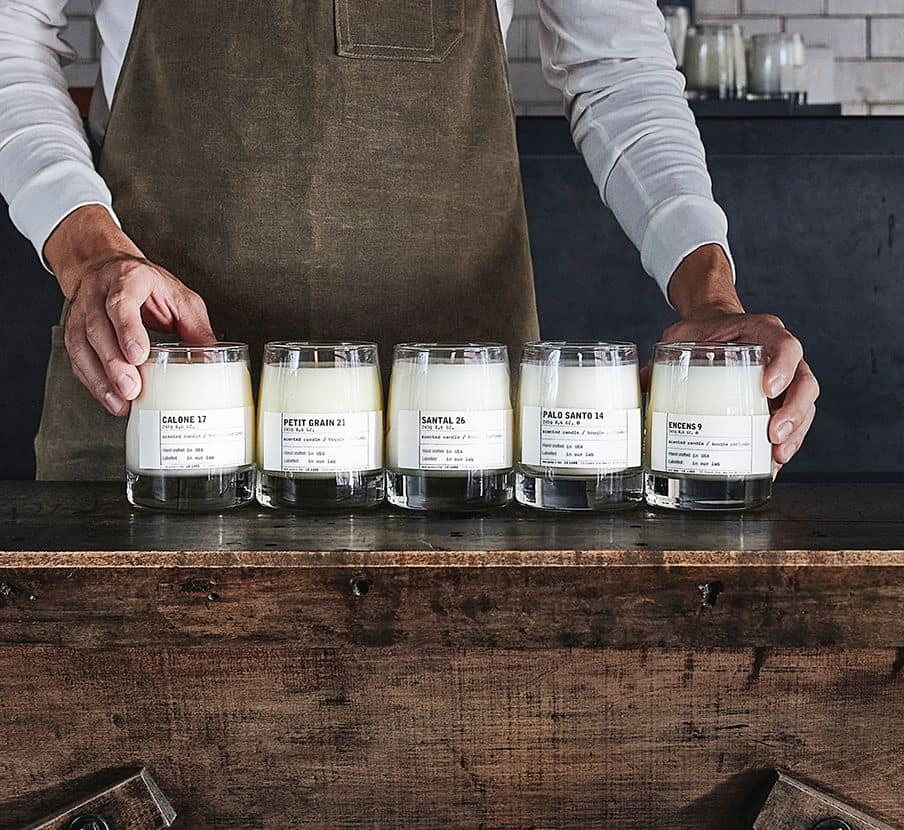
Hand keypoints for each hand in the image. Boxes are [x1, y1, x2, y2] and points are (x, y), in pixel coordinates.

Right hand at [44, 205, 215, 414]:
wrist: (112, 269)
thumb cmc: (150, 286)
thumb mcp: (180, 297)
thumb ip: (195, 326)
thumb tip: (212, 359)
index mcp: (128, 278)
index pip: (122, 301)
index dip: (128, 329)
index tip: (138, 355)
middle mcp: (99, 292)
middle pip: (98, 327)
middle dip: (114, 363)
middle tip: (131, 388)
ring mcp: (81, 311)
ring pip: (81, 344)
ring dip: (100, 378)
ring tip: (120, 401)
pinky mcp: (73, 330)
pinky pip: (77, 358)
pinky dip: (92, 381)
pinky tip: (109, 398)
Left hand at [663, 245, 818, 475]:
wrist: (711, 327)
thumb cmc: (701, 331)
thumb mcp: (681, 335)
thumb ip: (661, 357)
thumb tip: (638, 384)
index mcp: (762, 332)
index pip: (785, 345)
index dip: (783, 367)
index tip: (768, 389)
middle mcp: (781, 354)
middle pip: (805, 381)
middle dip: (793, 412)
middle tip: (773, 434)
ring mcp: (786, 378)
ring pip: (805, 405)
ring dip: (796, 432)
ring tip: (776, 456)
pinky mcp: (781, 400)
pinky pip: (795, 420)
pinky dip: (788, 441)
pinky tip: (773, 462)